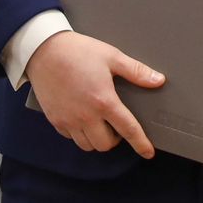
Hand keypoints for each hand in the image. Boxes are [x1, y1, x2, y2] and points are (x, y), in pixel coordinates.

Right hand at [24, 31, 164, 157]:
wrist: (43, 49)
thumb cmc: (78, 51)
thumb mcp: (112, 56)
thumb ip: (136, 71)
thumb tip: (158, 80)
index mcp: (104, 100)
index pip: (128, 129)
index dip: (141, 143)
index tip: (148, 152)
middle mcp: (85, 115)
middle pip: (105, 144)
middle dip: (116, 139)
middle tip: (117, 124)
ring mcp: (68, 120)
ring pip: (87, 145)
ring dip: (97, 139)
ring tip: (101, 123)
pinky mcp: (55, 120)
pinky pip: (71, 137)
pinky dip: (80, 134)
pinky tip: (83, 119)